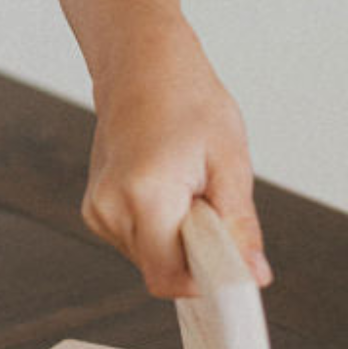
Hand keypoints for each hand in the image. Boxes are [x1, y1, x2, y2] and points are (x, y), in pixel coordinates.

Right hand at [80, 19, 269, 297]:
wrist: (142, 65)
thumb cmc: (186, 98)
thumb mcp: (230, 161)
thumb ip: (239, 227)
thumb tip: (252, 275)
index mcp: (144, 195)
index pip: (170, 279)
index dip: (206, 283)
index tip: (232, 270)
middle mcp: (110, 207)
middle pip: (161, 271)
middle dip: (195, 253)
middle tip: (211, 205)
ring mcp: (97, 210)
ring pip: (151, 258)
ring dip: (179, 239)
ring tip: (188, 187)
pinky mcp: (96, 210)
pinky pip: (139, 241)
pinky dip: (161, 227)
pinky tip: (169, 188)